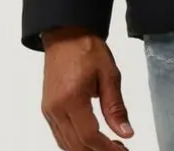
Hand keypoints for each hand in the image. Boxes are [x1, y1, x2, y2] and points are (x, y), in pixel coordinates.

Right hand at [41, 29, 133, 149]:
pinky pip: (60, 135)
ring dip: (86, 150)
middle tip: (118, 150)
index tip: (122, 150)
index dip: (106, 149)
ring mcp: (49, 110)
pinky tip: (91, 141)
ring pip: (66, 144)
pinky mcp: (48, 109)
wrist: (66, 34)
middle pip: (76, 145)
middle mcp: (56, 108)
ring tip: (108, 147)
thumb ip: (116, 106)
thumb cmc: (86, 48)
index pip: (89, 136)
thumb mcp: (109, 74)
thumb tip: (126, 132)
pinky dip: (76, 143)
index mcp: (71, 98)